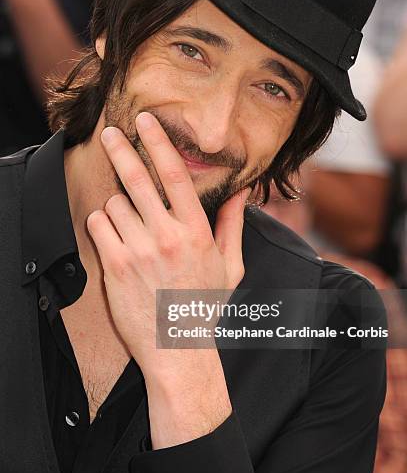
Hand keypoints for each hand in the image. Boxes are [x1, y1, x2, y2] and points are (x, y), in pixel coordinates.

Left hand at [87, 112, 250, 376]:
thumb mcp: (229, 266)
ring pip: (115, 203)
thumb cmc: (203, 308)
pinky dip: (103, 224)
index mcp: (196, 233)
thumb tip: (242, 192)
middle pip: (138, 179)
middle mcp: (167, 237)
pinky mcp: (115, 267)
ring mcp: (139, 252)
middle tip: (112, 132)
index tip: (147, 122)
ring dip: (118, 205)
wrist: (177, 350)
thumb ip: (232, 225)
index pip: (177, 176)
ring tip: (129, 223)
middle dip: (122, 149)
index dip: (160, 143)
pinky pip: (99, 225)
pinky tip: (115, 236)